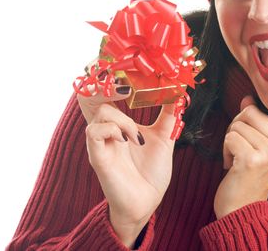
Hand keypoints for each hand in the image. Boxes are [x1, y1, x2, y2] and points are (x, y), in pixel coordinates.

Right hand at [77, 85, 177, 246]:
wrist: (147, 202)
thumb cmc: (150, 172)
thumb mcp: (164, 138)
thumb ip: (168, 115)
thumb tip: (178, 91)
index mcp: (118, 122)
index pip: (106, 89)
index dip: (111, 73)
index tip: (130, 64)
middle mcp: (105, 128)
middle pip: (88, 93)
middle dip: (102, 80)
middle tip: (124, 81)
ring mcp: (100, 142)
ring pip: (98, 110)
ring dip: (122, 117)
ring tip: (136, 134)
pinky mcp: (97, 156)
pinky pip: (94, 132)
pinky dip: (114, 130)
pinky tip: (128, 140)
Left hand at [214, 71, 267, 218]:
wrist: (241, 211)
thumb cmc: (246, 176)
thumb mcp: (256, 147)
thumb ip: (254, 123)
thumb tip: (247, 99)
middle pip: (251, 111)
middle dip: (237, 126)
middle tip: (241, 149)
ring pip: (238, 123)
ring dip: (230, 140)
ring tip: (237, 160)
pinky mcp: (254, 159)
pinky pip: (231, 136)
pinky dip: (225, 149)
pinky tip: (232, 166)